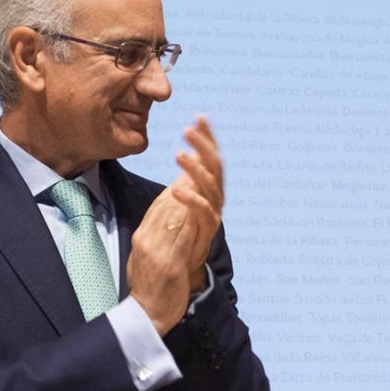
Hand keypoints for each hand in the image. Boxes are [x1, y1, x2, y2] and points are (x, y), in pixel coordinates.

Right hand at [126, 186, 199, 335]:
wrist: (146, 317)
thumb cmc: (150, 288)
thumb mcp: (147, 257)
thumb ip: (155, 236)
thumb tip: (167, 215)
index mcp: (142, 238)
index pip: (158, 205)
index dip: (175, 186)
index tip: (190, 173)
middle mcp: (147, 241)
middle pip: (167, 205)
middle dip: (185, 184)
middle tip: (201, 167)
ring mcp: (157, 252)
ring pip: (175, 216)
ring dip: (191, 195)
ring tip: (205, 179)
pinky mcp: (170, 265)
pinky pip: (184, 237)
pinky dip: (194, 220)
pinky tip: (205, 206)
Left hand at [173, 115, 223, 291]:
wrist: (175, 274)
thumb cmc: (174, 238)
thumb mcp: (175, 207)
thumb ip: (182, 187)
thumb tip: (186, 166)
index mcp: (206, 190)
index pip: (210, 158)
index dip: (208, 138)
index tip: (201, 117)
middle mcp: (214, 200)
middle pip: (215, 167)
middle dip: (205, 146)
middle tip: (190, 129)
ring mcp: (212, 216)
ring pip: (211, 187)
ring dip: (196, 169)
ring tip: (179, 154)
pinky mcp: (206, 232)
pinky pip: (203, 212)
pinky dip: (191, 199)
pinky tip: (176, 187)